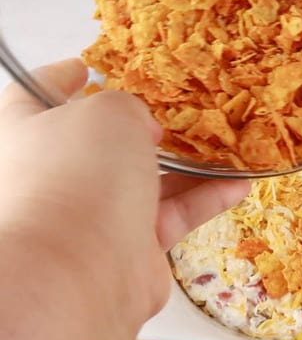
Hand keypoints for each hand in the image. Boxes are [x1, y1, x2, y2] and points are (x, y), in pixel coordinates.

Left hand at [0, 59, 248, 339]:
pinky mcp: (130, 249)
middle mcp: (54, 173)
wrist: (79, 274)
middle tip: (182, 107)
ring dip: (191, 164)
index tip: (94, 65)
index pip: (40, 92)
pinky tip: (238, 184)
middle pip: (103, 140)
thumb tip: (142, 126)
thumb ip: (129, 105)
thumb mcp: (108, 114)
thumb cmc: (78, 176)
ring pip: (147, 180)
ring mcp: (92, 214)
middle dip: (146, 125)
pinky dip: (204, 200)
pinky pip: (171, 216)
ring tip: (229, 144)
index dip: (69, 75)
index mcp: (23, 131)